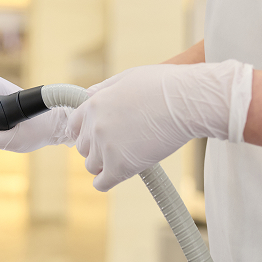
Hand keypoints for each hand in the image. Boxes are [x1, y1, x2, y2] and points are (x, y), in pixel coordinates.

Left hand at [68, 60, 252, 190]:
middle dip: (97, 148)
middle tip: (118, 148)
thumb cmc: (165, 86)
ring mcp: (105, 147)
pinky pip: (102, 183)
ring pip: (91, 166)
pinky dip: (107, 181)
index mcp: (94, 104)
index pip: (74, 126)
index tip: (98, 137)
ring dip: (104, 165)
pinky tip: (119, 176)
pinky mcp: (120, 166)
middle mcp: (94, 126)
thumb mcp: (127, 78)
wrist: (187, 101)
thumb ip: (104, 89)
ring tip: (123, 160)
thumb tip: (88, 95)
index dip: (86, 132)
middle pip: (83, 147)